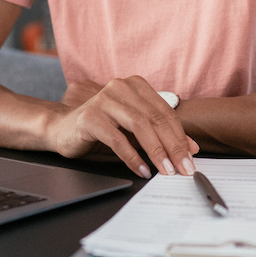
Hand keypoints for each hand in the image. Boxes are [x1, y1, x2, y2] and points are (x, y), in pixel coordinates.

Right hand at [46, 76, 198, 178]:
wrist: (63, 128)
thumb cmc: (102, 128)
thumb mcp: (135, 130)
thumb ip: (161, 134)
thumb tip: (192, 148)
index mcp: (136, 85)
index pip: (165, 113)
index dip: (181, 137)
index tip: (191, 159)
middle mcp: (121, 87)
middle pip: (155, 119)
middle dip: (173, 147)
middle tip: (183, 168)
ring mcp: (104, 100)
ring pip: (139, 126)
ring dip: (156, 152)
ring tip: (166, 171)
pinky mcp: (89, 117)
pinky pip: (117, 138)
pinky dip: (132, 157)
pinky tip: (142, 170)